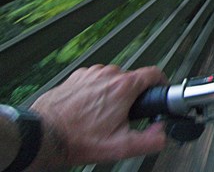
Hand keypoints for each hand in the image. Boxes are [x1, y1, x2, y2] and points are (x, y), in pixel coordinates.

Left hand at [29, 65, 167, 168]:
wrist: (45, 135)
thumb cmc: (77, 138)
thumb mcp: (121, 147)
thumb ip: (150, 140)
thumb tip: (161, 133)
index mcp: (123, 87)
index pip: (153, 73)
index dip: (161, 82)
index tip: (160, 89)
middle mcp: (108, 75)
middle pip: (132, 78)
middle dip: (134, 94)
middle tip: (126, 114)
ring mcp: (90, 74)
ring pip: (113, 78)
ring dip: (114, 92)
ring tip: (105, 113)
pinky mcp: (77, 77)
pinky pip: (95, 79)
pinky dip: (96, 91)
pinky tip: (89, 108)